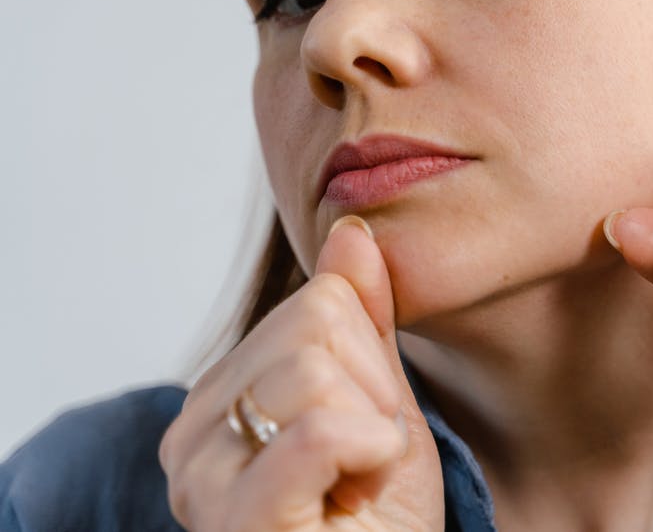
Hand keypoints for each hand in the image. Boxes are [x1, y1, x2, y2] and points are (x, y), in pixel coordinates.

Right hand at [159, 217, 442, 530]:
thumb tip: (350, 230)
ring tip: (356, 484)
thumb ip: (362, 319)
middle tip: (364, 464)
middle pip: (316, 326)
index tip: (365, 433)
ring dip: (377, 431)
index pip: (317, 302)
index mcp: (219, 396)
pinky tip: (358, 494)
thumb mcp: (382, 401)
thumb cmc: (377, 514)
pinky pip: (318, 431)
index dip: (373, 366)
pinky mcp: (241, 522)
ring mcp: (206, 481)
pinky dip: (370, 454)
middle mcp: (190, 434)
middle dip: (376, 394)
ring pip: (316, 370)